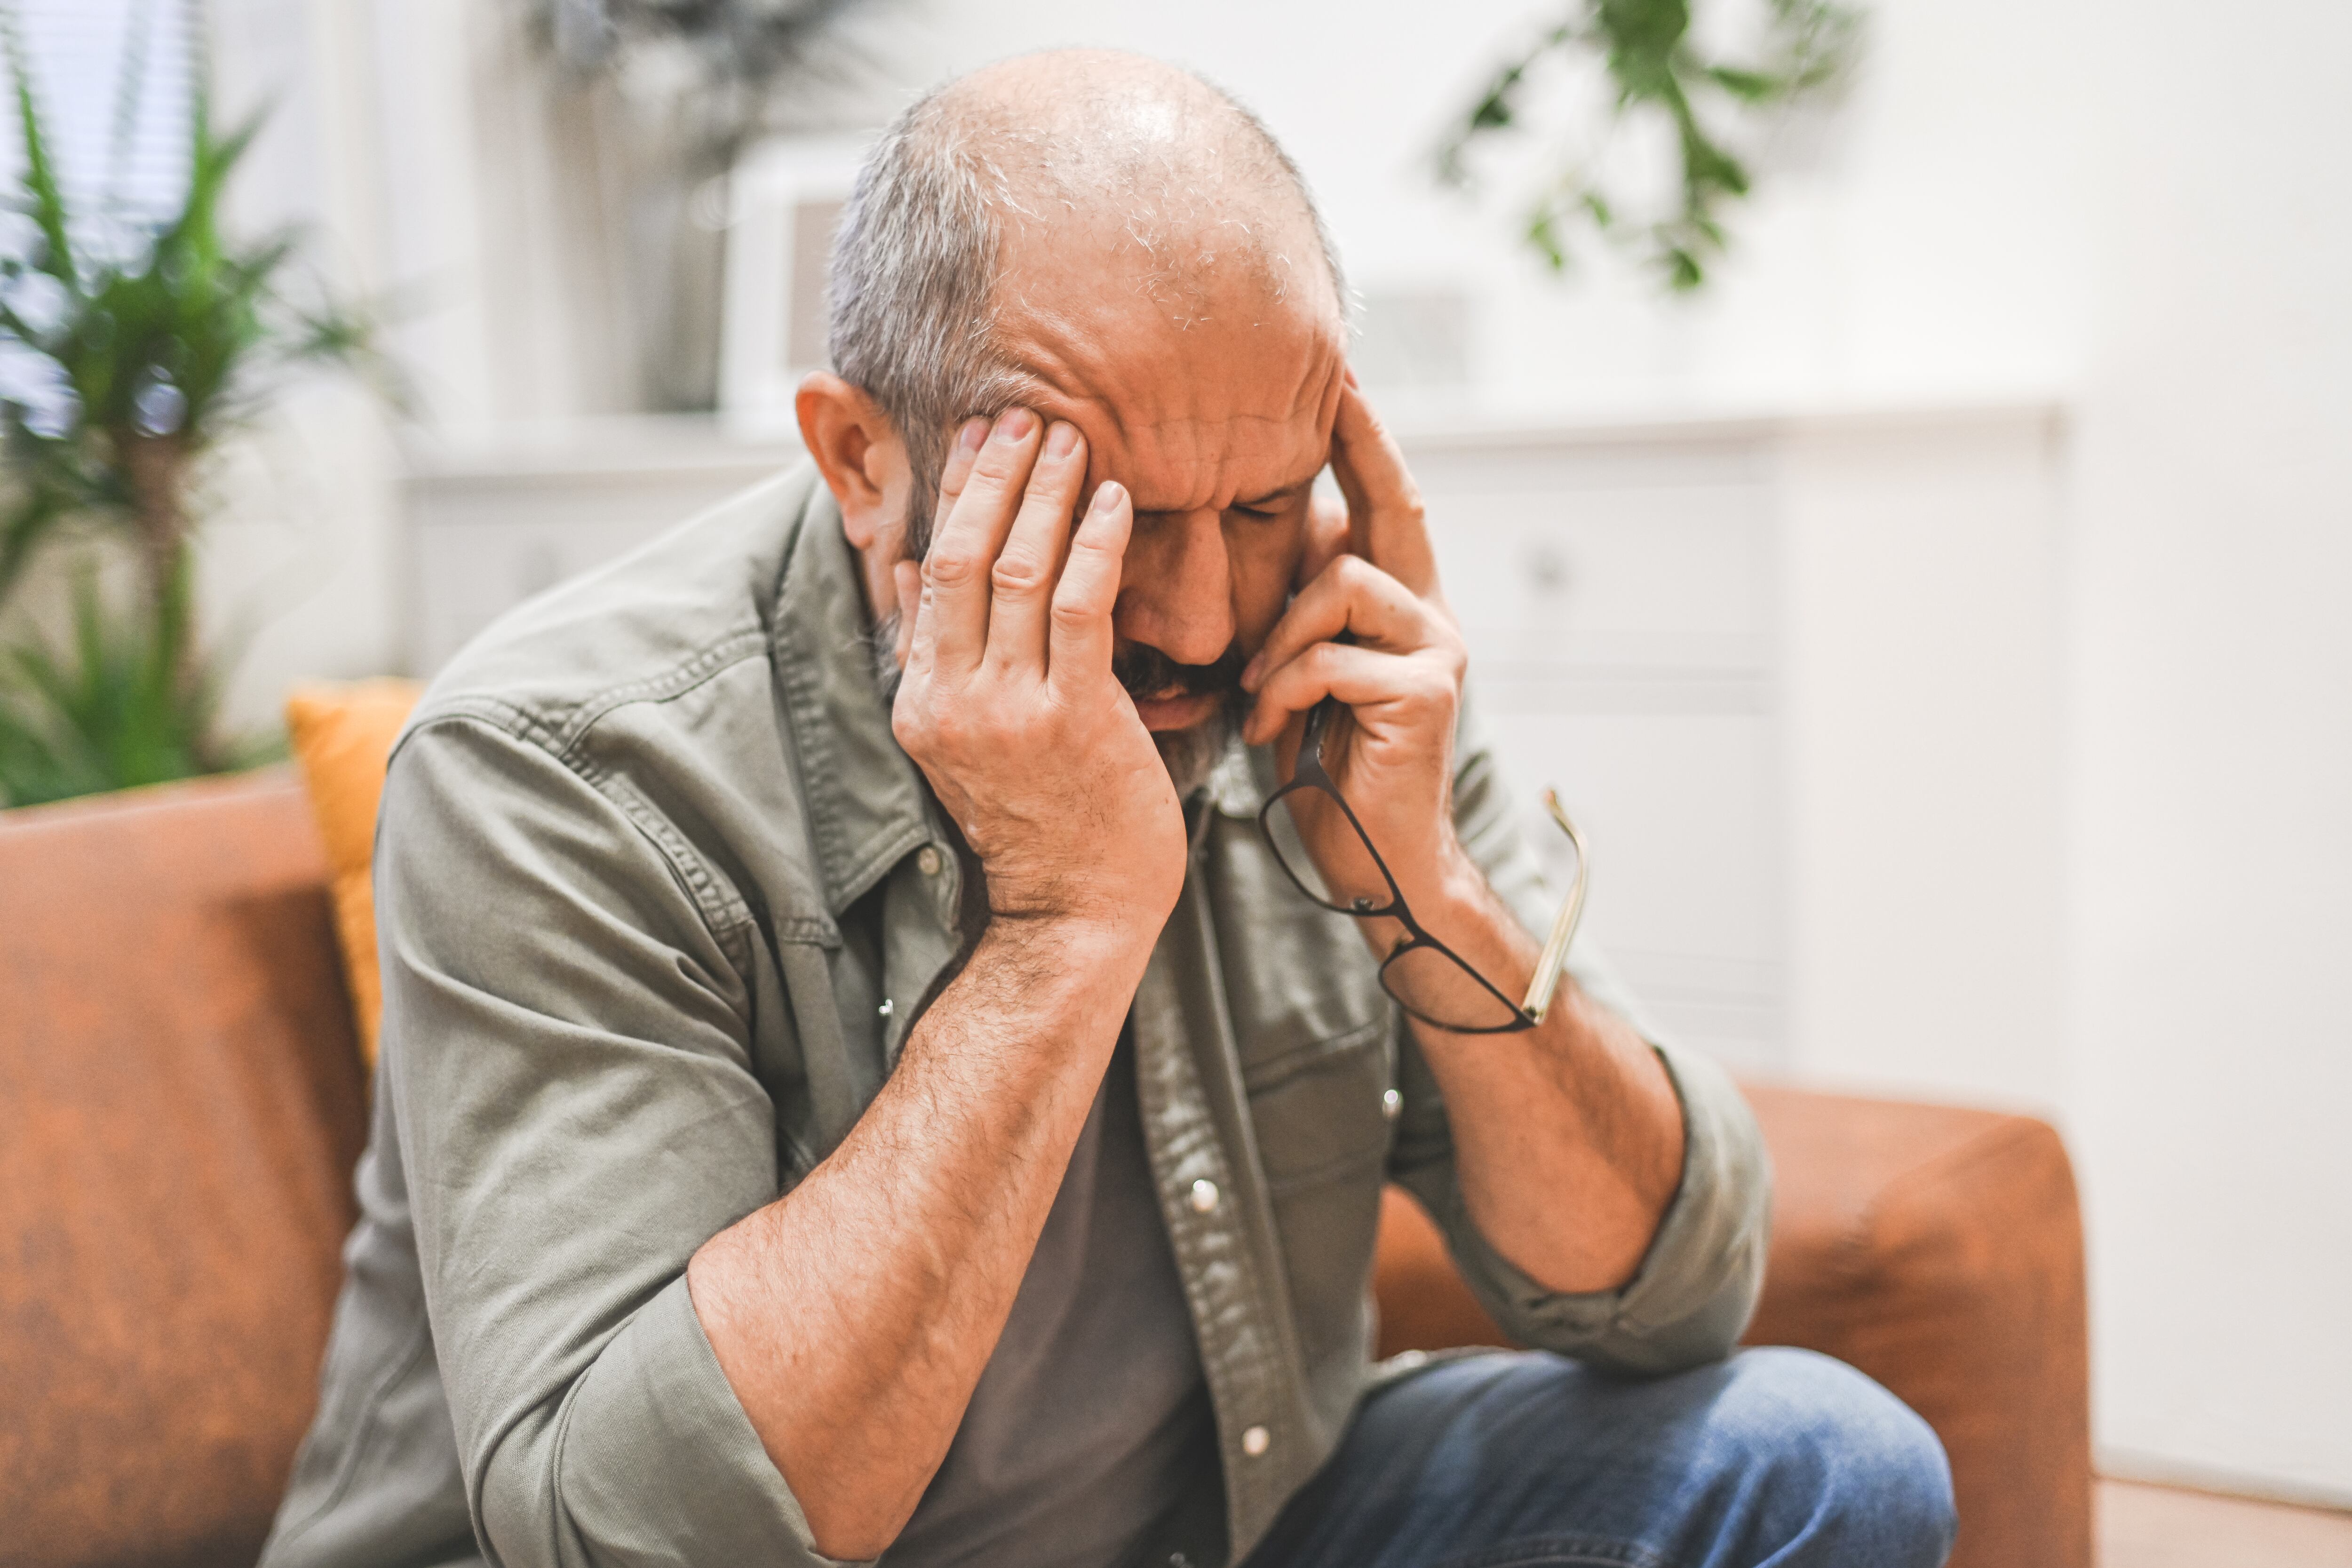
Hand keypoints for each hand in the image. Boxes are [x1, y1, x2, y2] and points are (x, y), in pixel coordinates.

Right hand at [891, 409, 1187, 930]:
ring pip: (1020, 571)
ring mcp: (1009, 712)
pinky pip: (1081, 609)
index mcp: (921, 700)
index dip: (954, 495)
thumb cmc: (1041, 822)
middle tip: (1024, 414)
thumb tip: (910, 572)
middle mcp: (951, 700)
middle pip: (963, 557)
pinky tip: (1115, 502)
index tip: (978, 437)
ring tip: (1073, 438)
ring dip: (1047, 495)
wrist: (1075, 914)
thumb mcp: (968, 740)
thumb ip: (942, 657)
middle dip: (995, 476)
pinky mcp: (1073, 721)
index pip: (928, 571)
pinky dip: (1096, 545)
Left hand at [1241, 380, 1477, 930]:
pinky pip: (1332, 655)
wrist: (1373, 865)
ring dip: (1280, 635)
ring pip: (1341, 581)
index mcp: (1400, 609)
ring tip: (1257, 695)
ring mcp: (1437, 651)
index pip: (1382, 504)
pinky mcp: (1427, 692)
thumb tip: (1238, 542)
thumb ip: (1290, 616)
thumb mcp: (1293, 677)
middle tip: (1333, 389)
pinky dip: (1287, 690)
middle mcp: (1432, 616)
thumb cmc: (1322, 773)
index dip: (1364, 438)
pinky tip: (1272, 733)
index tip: (1341, 374)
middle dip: (1357, 445)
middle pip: (1389, 506)